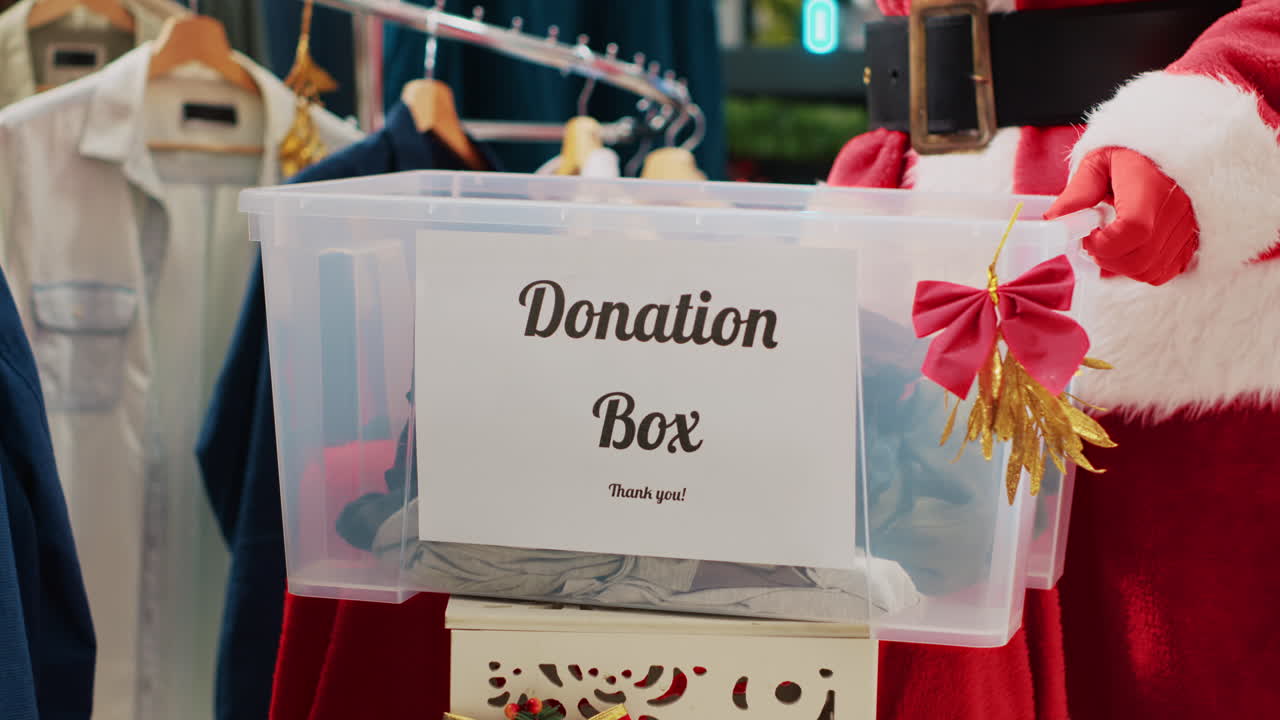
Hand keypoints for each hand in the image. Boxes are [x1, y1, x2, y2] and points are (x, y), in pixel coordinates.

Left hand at [1046, 147, 1198, 285]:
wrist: (1174, 146)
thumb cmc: (1132, 155)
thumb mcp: (1099, 163)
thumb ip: (1077, 194)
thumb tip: (1053, 222)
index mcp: (1153, 185)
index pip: (1133, 228)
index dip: (1104, 242)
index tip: (1088, 234)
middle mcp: (1179, 209)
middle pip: (1140, 258)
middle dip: (1106, 258)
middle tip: (1093, 241)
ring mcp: (1190, 227)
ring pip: (1150, 271)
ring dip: (1121, 266)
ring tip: (1111, 243)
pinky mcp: (1194, 240)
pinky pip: (1165, 272)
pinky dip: (1141, 269)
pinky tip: (1129, 250)